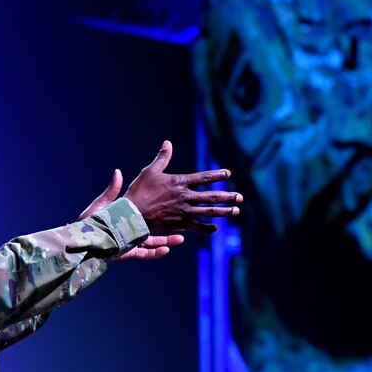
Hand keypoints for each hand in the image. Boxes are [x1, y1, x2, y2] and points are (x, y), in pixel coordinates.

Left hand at [80, 168, 185, 259]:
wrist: (79, 242)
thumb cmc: (89, 222)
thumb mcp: (102, 204)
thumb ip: (112, 191)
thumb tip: (118, 172)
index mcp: (126, 218)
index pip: (146, 213)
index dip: (159, 210)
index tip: (172, 204)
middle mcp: (130, 230)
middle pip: (154, 228)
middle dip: (169, 226)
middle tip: (183, 222)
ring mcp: (130, 243)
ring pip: (153, 242)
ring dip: (167, 241)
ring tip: (180, 238)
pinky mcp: (127, 253)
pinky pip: (144, 254)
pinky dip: (155, 253)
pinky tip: (166, 250)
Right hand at [122, 140, 241, 234]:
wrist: (131, 214)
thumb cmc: (139, 191)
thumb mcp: (150, 171)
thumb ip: (162, 158)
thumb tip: (167, 143)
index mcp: (179, 182)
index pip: (203, 177)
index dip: (217, 175)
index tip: (228, 174)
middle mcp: (184, 197)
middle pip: (211, 197)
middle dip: (227, 197)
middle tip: (240, 197)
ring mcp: (183, 212)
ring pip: (208, 212)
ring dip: (223, 212)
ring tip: (236, 211)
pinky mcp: (179, 225)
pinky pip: (197, 227)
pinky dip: (207, 228)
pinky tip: (215, 228)